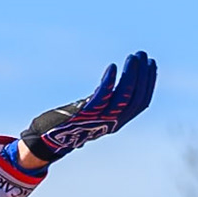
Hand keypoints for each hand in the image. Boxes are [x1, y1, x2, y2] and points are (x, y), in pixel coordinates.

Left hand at [19, 51, 155, 166]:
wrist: (46, 142)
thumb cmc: (68, 125)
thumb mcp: (93, 112)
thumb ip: (105, 100)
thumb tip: (115, 82)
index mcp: (116, 122)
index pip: (141, 103)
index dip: (149, 83)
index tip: (151, 63)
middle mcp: (111, 123)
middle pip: (135, 98)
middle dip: (143, 75)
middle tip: (141, 54)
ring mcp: (99, 120)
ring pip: (124, 97)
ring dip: (131, 75)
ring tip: (132, 57)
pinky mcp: (85, 115)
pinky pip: (102, 97)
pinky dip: (109, 82)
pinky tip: (112, 68)